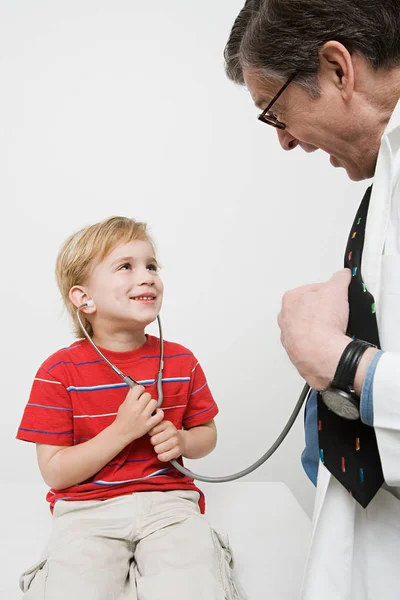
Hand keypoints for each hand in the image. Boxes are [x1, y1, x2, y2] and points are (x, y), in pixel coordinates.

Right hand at [112, 385, 163, 443]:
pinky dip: (159, 413)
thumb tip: (135, 387)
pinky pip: (160, 414)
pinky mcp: (149, 424)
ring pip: (154, 403)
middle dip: (145, 398)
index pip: (139, 388)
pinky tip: (155, 413)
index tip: (140, 393)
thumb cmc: (122, 419)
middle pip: (148, 395)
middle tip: (143, 403)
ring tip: (148, 409)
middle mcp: (137, 408)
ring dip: (151, 405)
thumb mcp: (123, 405)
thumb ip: (130, 396)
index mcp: (130, 402)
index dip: (140, 390)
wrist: (121, 433)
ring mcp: (144, 416)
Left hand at [149, 420, 185, 461]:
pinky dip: (161, 457)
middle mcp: (172, 431)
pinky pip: (163, 457)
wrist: (183, 441)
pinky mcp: (177, 451)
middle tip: (159, 442)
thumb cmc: (168, 434)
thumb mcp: (162, 426)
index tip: (156, 434)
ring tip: (162, 447)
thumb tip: (143, 427)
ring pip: (157, 449)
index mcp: (167, 424)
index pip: (151, 431)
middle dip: (154, 443)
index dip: (152, 434)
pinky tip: (163, 454)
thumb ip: (153, 425)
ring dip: (158, 450)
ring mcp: (176, 441)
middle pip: (153, 441)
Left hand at [277, 269, 351, 389]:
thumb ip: (339, 278)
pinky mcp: (297, 354)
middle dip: (322, 311)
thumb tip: (342, 275)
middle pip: (308, 309)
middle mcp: (285, 319)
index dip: (329, 293)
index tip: (337, 298)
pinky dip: (320, 344)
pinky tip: (330, 343)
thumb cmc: (323, 325)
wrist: (323, 355)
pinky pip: (310, 345)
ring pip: (308, 328)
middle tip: (335, 315)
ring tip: (333, 330)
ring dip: (320, 328)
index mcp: (290, 300)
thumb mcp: (337, 289)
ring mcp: (289, 338)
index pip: (312, 290)